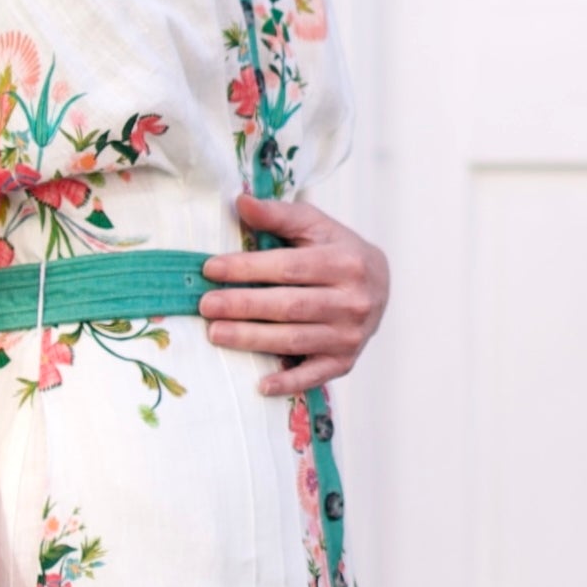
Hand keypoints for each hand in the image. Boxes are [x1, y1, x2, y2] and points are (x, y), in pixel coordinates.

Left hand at [200, 192, 389, 393]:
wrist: (380, 286)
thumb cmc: (337, 251)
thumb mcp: (315, 226)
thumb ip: (279, 215)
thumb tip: (240, 201)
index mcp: (345, 262)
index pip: (289, 267)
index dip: (248, 268)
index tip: (211, 268)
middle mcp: (353, 301)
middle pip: (289, 305)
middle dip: (244, 306)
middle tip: (206, 306)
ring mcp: (350, 335)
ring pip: (295, 340)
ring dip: (252, 339)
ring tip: (215, 334)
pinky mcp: (345, 361)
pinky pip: (315, 375)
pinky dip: (288, 382)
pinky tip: (260, 385)